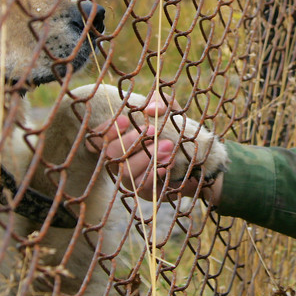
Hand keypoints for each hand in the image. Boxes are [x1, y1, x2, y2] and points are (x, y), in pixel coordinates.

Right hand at [86, 93, 208, 201]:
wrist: (198, 159)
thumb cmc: (176, 130)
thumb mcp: (171, 111)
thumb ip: (161, 103)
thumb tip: (151, 109)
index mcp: (118, 141)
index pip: (97, 139)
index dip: (106, 130)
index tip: (125, 120)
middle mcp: (119, 161)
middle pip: (112, 153)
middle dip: (131, 141)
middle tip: (153, 131)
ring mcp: (130, 178)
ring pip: (127, 171)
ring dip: (147, 157)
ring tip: (169, 146)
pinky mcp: (144, 192)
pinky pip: (142, 187)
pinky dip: (154, 174)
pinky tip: (168, 164)